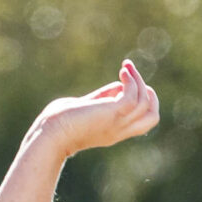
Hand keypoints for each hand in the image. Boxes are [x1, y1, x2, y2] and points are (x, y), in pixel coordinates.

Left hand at [29, 60, 160, 157]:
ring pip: (146, 104)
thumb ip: (103, 98)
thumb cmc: (58, 122)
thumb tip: (118, 85)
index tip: (129, 84)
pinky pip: (133, 96)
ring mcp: (117, 123)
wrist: (49, 134)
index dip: (143, 101)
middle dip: (151, 95)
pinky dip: (131, 81)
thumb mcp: (87, 107)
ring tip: (126, 67)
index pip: (143, 121)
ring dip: (139, 80)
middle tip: (134, 77)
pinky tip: (122, 71)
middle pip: (152, 118)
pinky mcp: (112, 114)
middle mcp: (119, 130)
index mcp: (114, 131)